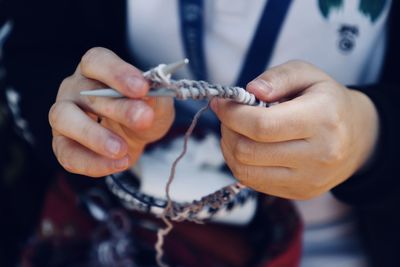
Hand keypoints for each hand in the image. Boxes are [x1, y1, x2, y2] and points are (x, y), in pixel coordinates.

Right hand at [49, 47, 173, 176]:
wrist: (136, 139)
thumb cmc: (143, 112)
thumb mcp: (157, 105)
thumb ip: (156, 99)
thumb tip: (149, 95)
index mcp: (97, 70)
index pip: (97, 61)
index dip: (117, 73)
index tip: (142, 88)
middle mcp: (75, 89)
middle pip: (86, 92)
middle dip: (117, 108)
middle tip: (143, 118)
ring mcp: (64, 116)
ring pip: (63, 119)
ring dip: (94, 136)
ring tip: (122, 149)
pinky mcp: (63, 144)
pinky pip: (68, 154)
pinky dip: (94, 162)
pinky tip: (119, 163)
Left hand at [211, 61, 378, 199]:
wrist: (356, 137)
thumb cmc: (327, 101)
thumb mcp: (308, 75)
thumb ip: (278, 77)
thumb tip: (250, 91)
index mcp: (322, 119)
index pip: (262, 126)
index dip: (231, 115)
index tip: (220, 103)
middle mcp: (319, 155)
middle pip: (248, 151)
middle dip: (228, 130)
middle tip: (229, 116)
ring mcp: (308, 179)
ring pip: (245, 171)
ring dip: (229, 148)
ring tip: (236, 131)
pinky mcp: (300, 193)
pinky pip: (254, 182)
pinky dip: (240, 164)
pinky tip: (247, 147)